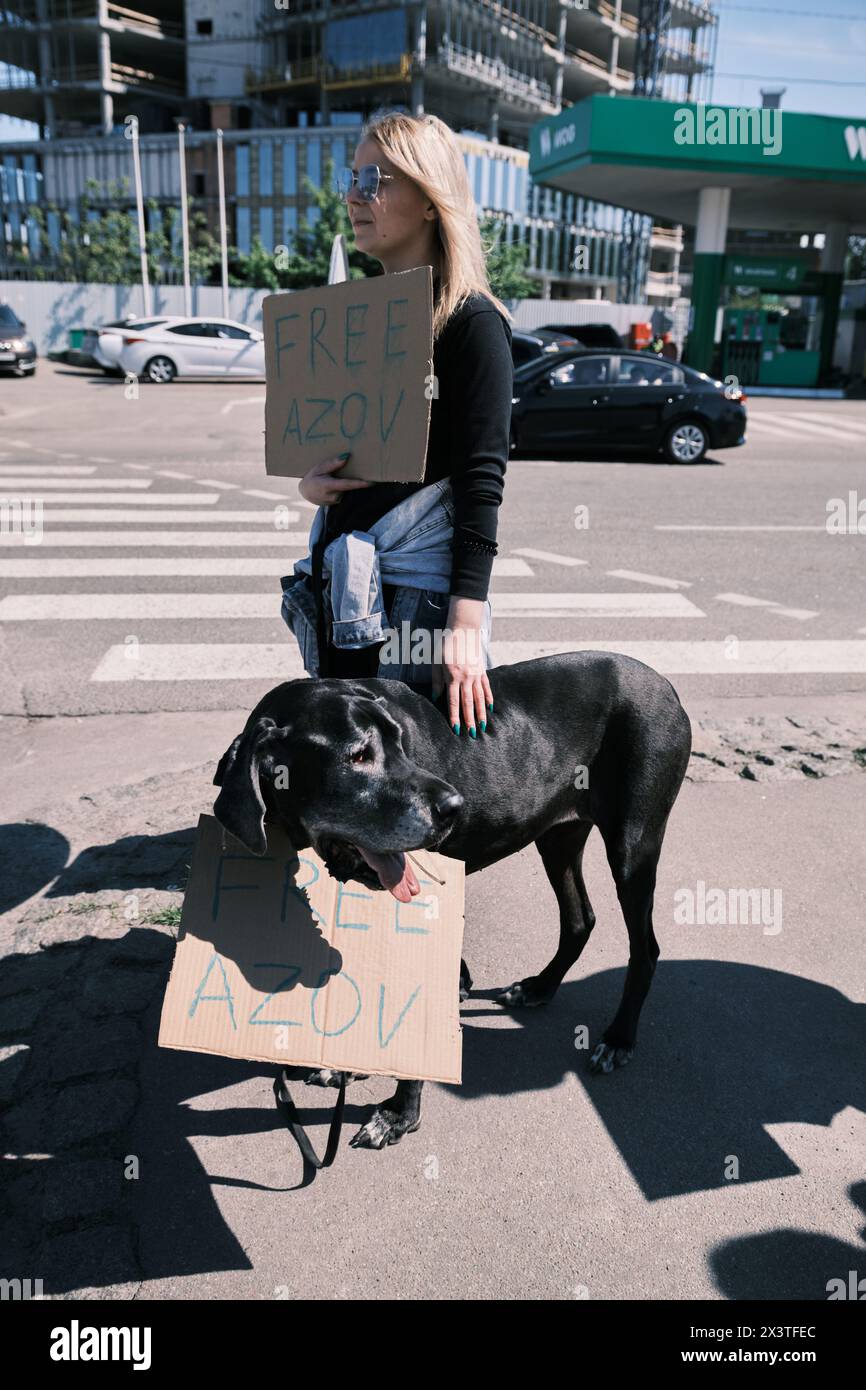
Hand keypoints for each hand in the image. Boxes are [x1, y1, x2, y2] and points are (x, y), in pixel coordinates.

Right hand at [298, 452, 372, 506]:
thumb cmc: (312, 478)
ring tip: (350, 475)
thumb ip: (332, 464)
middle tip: (368, 471)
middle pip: (350, 487)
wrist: (306, 492)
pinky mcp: (339, 502)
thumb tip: (346, 457)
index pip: (347, 485)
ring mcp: (336, 501)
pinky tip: (344, 481)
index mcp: (328, 486)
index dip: (359, 483)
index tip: (371, 482)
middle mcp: (333, 496)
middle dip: (358, 479)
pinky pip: (347, 493)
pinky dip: (348, 487)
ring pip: (349, 490)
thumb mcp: (319, 468)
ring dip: (352, 483)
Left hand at [431, 597, 493, 735]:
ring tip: (482, 726)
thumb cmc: (445, 646)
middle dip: (470, 720)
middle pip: (468, 703)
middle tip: (473, 734)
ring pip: (479, 698)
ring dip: (480, 713)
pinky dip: (488, 698)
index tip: (456, 729)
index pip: (453, 701)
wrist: (463, 630)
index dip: (455, 716)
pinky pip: (486, 688)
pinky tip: (489, 709)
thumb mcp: (436, 663)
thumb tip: (437, 700)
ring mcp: (476, 675)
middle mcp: (466, 678)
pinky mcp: (483, 671)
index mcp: (453, 676)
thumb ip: (437, 682)